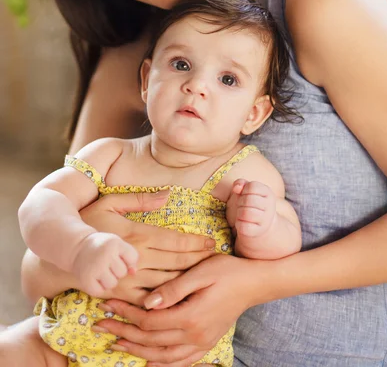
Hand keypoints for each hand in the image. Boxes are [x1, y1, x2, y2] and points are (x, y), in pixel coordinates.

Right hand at [71, 231, 137, 296]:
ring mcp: (95, 267)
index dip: (127, 260)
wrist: (78, 247)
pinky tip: (94, 278)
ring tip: (101, 271)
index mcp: (115, 243)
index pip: (133, 258)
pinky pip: (100, 291)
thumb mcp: (118, 244)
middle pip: (123, 273)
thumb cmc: (103, 247)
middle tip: (107, 263)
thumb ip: (130, 256)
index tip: (117, 255)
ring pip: (112, 284)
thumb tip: (133, 273)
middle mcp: (105, 254)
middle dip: (117, 271)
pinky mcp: (86, 279)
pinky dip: (98, 287)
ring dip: (108, 280)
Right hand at [79, 192, 216, 303]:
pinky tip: (181, 296)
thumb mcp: (112, 202)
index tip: (211, 243)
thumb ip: (141, 199)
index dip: (196, 243)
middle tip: (217, 259)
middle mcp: (136, 257)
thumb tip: (168, 193)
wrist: (62, 252)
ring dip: (188, 279)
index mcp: (138, 234)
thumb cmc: (89, 222)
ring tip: (206, 277)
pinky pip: (149, 299)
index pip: (175, 240)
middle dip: (199, 260)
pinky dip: (167, 298)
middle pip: (176, 261)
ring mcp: (129, 278)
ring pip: (167, 281)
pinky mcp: (121, 293)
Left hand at [95, 254, 269, 366]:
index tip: (108, 303)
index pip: (149, 321)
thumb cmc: (227, 271)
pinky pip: (181, 362)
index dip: (127, 313)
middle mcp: (194, 335)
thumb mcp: (201, 271)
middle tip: (101, 324)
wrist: (254, 282)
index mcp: (190, 316)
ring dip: (137, 350)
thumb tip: (147, 302)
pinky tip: (149, 361)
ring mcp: (201, 343)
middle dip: (123, 332)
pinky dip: (162, 364)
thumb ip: (174, 288)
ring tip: (117, 343)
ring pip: (162, 355)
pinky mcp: (206, 343)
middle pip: (150, 340)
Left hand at [226, 179, 276, 237]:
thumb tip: (236, 188)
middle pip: (248, 200)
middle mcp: (270, 206)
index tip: (245, 194)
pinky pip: (243, 226)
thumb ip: (241, 184)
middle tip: (242, 205)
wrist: (263, 223)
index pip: (252, 186)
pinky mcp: (258, 231)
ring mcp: (265, 220)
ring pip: (245, 213)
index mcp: (269, 193)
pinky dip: (238, 223)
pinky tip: (242, 222)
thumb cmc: (253, 203)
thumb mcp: (249, 190)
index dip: (244, 190)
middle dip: (240, 201)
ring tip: (242, 213)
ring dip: (239, 212)